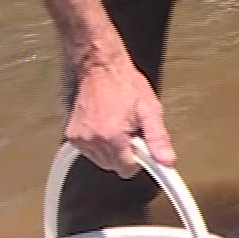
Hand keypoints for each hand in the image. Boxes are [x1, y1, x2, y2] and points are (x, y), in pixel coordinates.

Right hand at [63, 48, 174, 175]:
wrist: (101, 67)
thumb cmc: (125, 84)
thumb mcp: (150, 110)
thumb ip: (158, 139)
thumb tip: (166, 161)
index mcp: (113, 137)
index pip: (126, 170)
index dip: (137, 159)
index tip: (140, 145)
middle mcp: (93, 140)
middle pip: (113, 166)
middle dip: (123, 153)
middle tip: (129, 130)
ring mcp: (80, 138)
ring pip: (100, 160)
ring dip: (110, 149)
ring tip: (116, 125)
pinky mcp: (72, 135)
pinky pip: (89, 151)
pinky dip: (98, 143)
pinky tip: (104, 125)